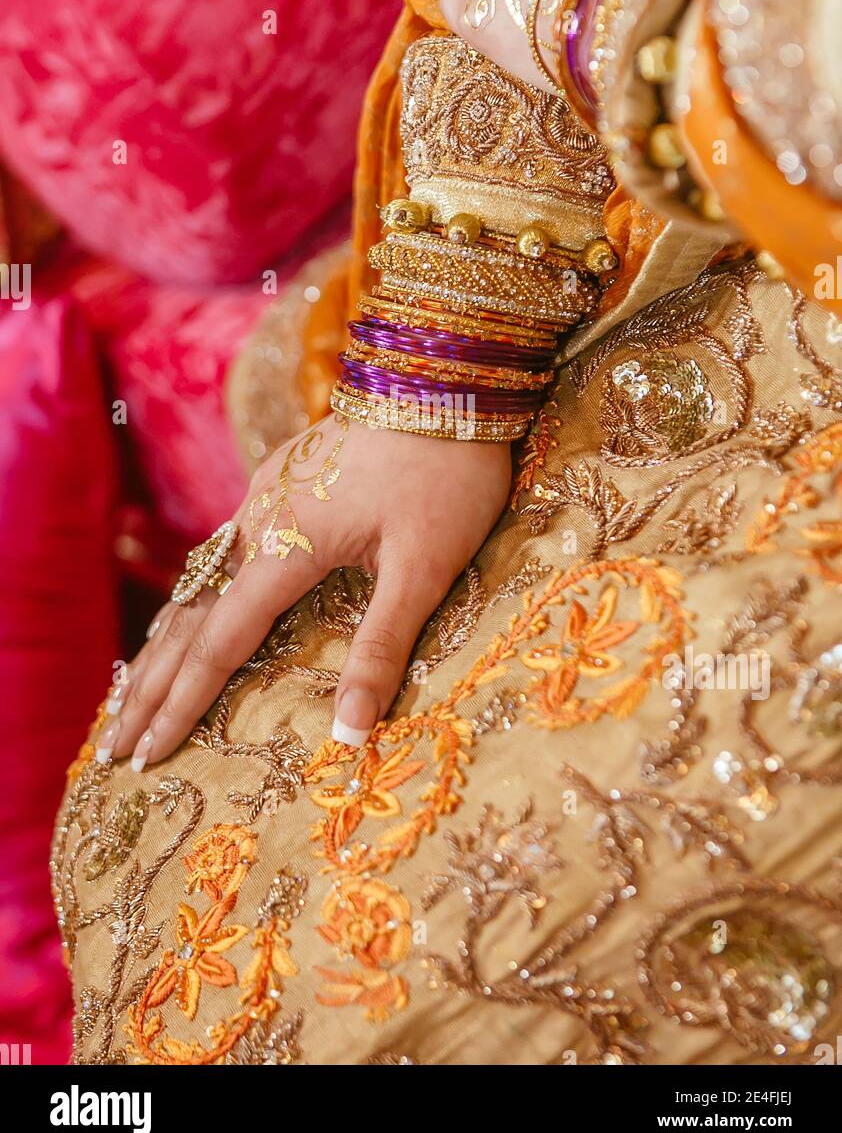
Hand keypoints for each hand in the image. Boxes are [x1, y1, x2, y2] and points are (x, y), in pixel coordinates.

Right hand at [100, 416, 510, 768]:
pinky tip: (192, 613)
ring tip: (133, 694)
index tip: (145, 755)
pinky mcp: (281, 479)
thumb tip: (347, 735)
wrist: (445, 377)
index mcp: (287, 546)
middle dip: (150, 686)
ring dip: (164, 643)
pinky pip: (220, 551)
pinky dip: (194, 598)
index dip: (182, 705)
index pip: (219, 644)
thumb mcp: (425, 569)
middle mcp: (260, 520)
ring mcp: (266, 494)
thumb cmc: (446, 475)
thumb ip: (382, 649)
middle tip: (114, 746)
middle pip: (188, 617)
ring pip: (198, 581)